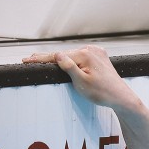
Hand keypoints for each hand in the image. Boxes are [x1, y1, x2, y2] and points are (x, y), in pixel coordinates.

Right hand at [22, 45, 139, 110]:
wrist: (121, 97)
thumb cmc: (103, 92)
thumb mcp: (81, 82)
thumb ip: (68, 67)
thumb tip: (57, 54)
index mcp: (86, 55)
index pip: (58, 56)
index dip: (41, 59)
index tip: (27, 60)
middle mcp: (92, 50)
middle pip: (64, 54)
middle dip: (47, 58)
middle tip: (29, 59)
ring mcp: (97, 53)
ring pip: (73, 56)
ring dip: (59, 59)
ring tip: (42, 59)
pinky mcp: (100, 58)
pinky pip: (81, 58)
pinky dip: (71, 60)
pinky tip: (62, 60)